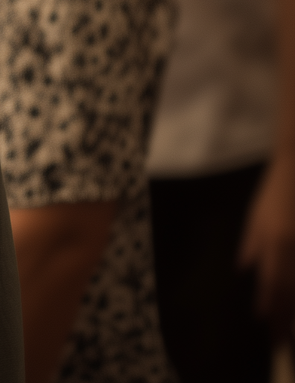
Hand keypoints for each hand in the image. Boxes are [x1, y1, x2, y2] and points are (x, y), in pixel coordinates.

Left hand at [240, 154, 294, 335]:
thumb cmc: (276, 192)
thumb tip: (245, 270)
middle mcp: (290, 247)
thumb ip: (252, 245)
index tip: (269, 330)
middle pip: (289, 290)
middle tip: (283, 342)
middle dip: (287, 318)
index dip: (271, 309)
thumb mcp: (257, 218)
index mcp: (273, 243)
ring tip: (292, 331)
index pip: (271, 284)